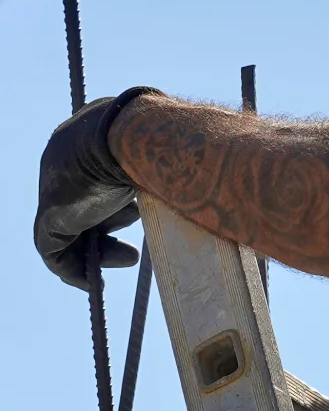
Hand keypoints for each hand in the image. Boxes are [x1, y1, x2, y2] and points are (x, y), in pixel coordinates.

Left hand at [34, 87, 158, 288]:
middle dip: (109, 226)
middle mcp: (66, 155)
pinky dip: (75, 269)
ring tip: (130, 258)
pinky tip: (97, 281)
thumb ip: (161, 160)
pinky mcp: (50, 215)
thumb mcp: (160, 147)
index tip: (137, 213)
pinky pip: (55, 251)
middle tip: (134, 246)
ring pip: (72, 227)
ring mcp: (54, 186)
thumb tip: (195, 171)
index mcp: (89, 131)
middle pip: (84, 202)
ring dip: (100, 249)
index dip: (116, 199)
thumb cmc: (160, 134)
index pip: (95, 172)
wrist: (136, 133)